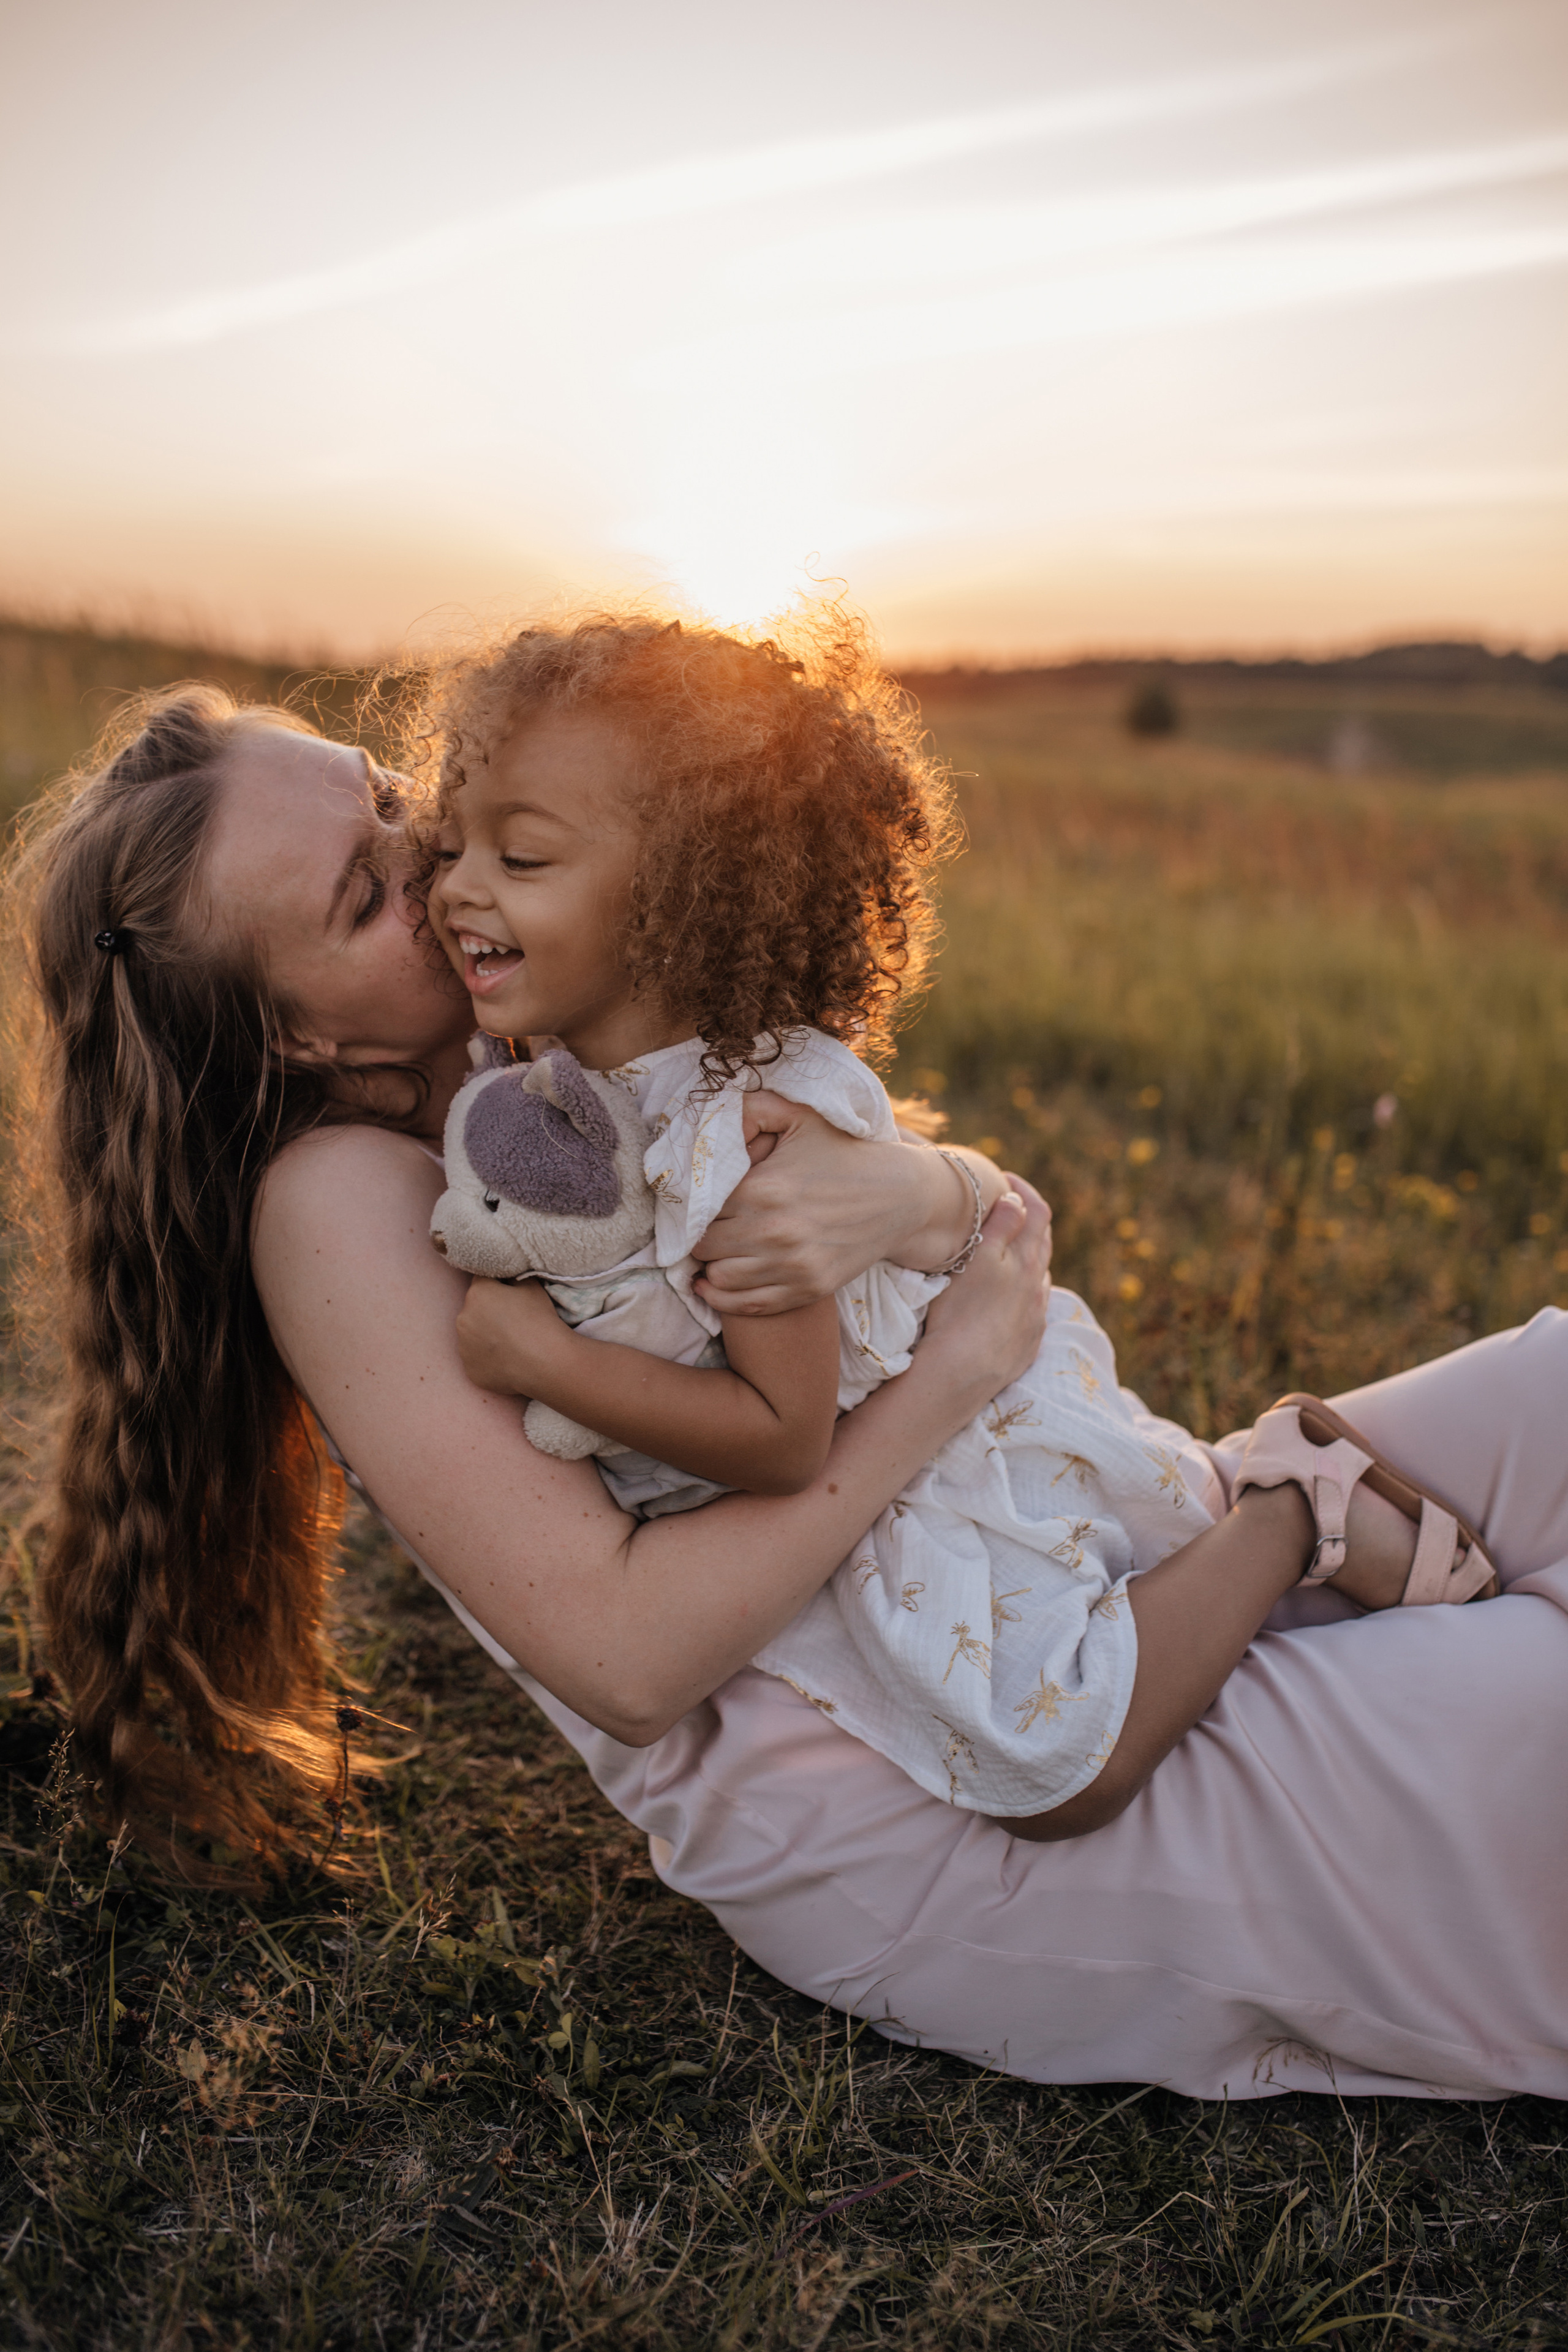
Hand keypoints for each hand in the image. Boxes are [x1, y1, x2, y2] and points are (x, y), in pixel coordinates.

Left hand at [454, 1276, 564, 1395]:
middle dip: (488, 1312)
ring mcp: (464, 1348)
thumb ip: (512, 1277)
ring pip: (473, 1336)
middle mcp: (463, 1319)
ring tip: (510, 1343)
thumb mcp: (531, 1286)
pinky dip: (488, 1359)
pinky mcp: (470, 1370)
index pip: (482, 1281)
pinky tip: (507, 1360)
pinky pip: (477, 1359)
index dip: (497, 1286)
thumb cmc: (539, 1320)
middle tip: (512, 1321)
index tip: (511, 1295)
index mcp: (477, 1294)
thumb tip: (507, 1276)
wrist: (545, 1362)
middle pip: (474, 1310)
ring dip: (485, 1336)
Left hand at [693, 1093, 1001, 1315]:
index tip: (693, 1204)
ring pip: (720, 1279)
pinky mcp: (809, 1289)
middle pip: (703, 1247)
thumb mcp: (800, 1116)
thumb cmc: (844, 1152)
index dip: (691, 1207)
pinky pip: (751, 1306)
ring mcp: (793, 1266)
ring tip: (712, 1253)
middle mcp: (774, 1232)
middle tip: (702, 1228)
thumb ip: (750, 1108)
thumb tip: (710, 1120)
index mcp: (763, 1188)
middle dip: (698, 1237)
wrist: (902, 1195)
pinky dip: (727, 1299)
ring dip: (711, 1267)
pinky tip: (716, 1285)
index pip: (698, 1210)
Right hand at [916, 1179, 1052, 1400]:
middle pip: (1043, 1243)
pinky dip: (1024, 1294)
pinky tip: (1007, 1300)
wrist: (962, 1373)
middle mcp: (1038, 1286)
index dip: (1025, 1190)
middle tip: (1006, 1210)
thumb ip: (1001, 1226)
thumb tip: (1018, 1199)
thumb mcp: (977, 1258)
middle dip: (1028, 1222)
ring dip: (1027, 1259)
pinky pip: (1032, 1309)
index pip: (1038, 1211)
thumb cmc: (961, 1311)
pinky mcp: (1028, 1343)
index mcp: (1027, 1259)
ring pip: (1038, 1277)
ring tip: (1004, 1255)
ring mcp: (1035, 1316)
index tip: (1005, 1179)